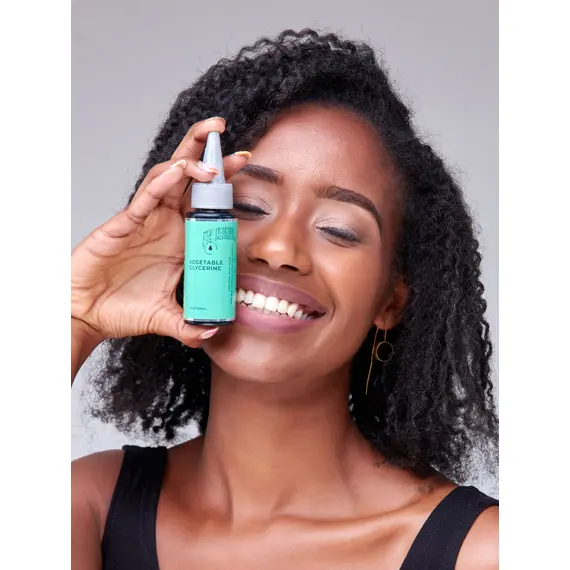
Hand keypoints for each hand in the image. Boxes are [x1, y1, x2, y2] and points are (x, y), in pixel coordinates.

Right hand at [71, 117, 249, 347]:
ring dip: (188, 163)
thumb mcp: (165, 318)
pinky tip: (179, 172)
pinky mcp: (123, 224)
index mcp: (179, 238)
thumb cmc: (121, 309)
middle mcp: (165, 223)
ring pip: (167, 178)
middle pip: (188, 177)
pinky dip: (162, 184)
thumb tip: (213, 331)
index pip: (205, 200)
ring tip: (212, 162)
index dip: (223, 179)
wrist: (86, 315)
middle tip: (221, 127)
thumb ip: (189, 325)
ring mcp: (145, 220)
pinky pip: (145, 198)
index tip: (245, 163)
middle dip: (205, 150)